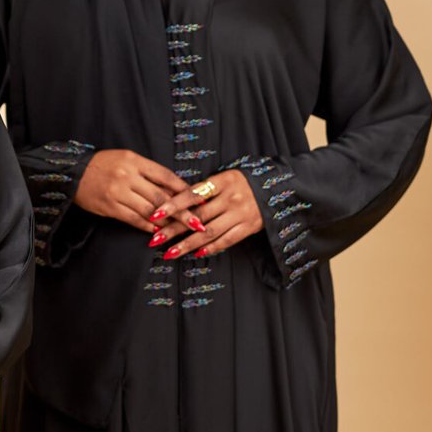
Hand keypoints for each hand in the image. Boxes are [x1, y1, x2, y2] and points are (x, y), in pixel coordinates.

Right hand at [73, 149, 188, 232]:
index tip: (199, 199)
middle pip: (161, 196)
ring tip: (181, 231)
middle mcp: (127, 176)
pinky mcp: (109, 207)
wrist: (72, 172)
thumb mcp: (127, 159)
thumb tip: (173, 190)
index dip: (183, 189)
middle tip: (198, 222)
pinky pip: (133, 219)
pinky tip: (158, 231)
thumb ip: (148, 173)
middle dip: (182, 212)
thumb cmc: (103, 165)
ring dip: (167, 223)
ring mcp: (118, 193)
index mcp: (135, 161)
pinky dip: (147, 226)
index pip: (165, 176)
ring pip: (149, 210)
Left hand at [146, 169, 262, 258]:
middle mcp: (231, 198)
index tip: (154, 214)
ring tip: (169, 253)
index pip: (192, 194)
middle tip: (155, 239)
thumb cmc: (242, 183)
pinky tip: (195, 254)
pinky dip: (210, 248)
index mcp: (222, 181)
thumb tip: (174, 202)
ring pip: (209, 233)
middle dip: (173, 229)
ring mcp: (240, 214)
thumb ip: (203, 190)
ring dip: (187, 244)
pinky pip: (226, 241)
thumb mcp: (224, 178)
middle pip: (197, 217)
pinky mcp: (248, 227)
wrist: (276, 188)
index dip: (172, 205)